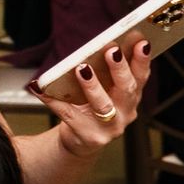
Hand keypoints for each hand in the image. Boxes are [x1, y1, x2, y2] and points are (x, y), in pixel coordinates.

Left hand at [37, 39, 151, 158]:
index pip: (140, 77)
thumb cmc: (92, 108)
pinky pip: (69, 114)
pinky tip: (41, 87)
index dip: (142, 60)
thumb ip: (108, 73)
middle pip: (127, 90)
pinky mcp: (90, 136)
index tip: (141, 43)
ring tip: (82, 68)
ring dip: (93, 86)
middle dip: (120, 69)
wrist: (80, 140)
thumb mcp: (105, 91)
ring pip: (103, 104)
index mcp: (131, 97)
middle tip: (112, 51)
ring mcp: (110, 127)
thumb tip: (102, 46)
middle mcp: (125, 113)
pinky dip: (54, 100)